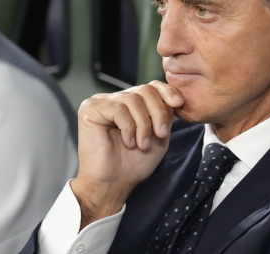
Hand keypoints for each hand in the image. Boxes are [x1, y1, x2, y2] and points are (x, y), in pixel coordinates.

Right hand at [70, 81, 183, 228]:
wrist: (114, 183)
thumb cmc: (134, 164)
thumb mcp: (159, 136)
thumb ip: (166, 116)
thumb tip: (174, 99)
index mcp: (132, 104)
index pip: (152, 86)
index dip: (167, 91)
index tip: (179, 103)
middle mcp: (116, 99)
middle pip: (145, 90)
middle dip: (158, 112)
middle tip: (160, 134)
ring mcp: (102, 102)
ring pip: (133, 99)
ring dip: (143, 124)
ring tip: (142, 144)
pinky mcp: (90, 108)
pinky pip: (118, 108)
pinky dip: (128, 127)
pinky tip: (127, 142)